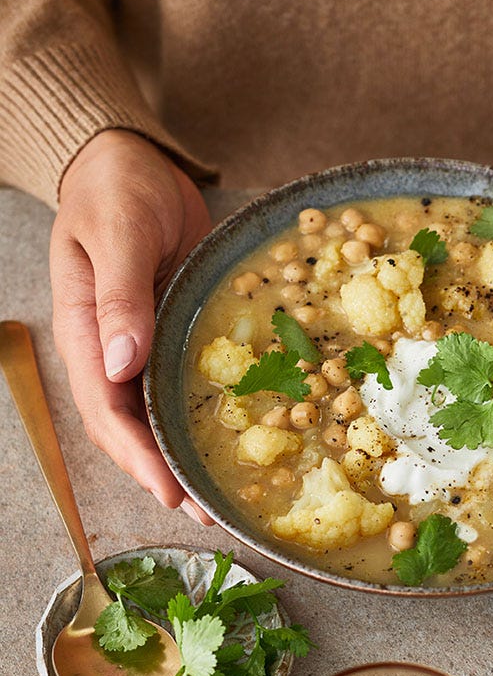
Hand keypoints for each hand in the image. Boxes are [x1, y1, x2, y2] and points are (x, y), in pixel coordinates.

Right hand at [51, 129, 214, 523]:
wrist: (130, 165)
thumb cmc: (115, 191)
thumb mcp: (117, 236)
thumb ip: (119, 297)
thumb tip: (119, 364)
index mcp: (86, 332)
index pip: (106, 410)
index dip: (138, 456)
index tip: (170, 490)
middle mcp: (110, 349)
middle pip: (131, 428)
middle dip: (164, 472)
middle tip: (206, 510)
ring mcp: (140, 344)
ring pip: (156, 414)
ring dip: (182, 454)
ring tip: (217, 493)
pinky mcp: (169, 332)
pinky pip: (180, 384)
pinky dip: (198, 414)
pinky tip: (223, 436)